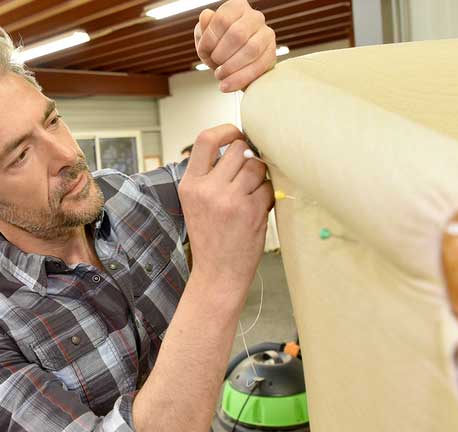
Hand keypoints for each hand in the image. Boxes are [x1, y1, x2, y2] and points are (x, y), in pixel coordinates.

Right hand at [178, 124, 273, 294]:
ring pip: (257, 166)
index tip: (236, 135)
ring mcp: (230, 200)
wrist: (217, 274)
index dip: (225, 130)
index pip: (205, 139)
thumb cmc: (210, 238)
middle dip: (248, 158)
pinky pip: (268, 188)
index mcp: (190, 185)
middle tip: (246, 176)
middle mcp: (208, 189)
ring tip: (251, 196)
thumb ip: (209, 175)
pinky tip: (256, 211)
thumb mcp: (195, 203)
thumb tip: (238, 146)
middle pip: (239, 150)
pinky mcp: (251, 211)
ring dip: (259, 177)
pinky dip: (266, 197)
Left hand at [194, 0, 276, 91]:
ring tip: (220, 75)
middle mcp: (254, 17)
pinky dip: (240, 78)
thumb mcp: (205, 37)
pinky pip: (259, 66)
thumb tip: (206, 15)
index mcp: (236, 7)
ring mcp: (266, 34)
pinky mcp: (272, 53)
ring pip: (251, 49)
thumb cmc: (218, 48)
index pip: (222, 19)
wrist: (234, 66)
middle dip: (221, 55)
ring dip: (231, 67)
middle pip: (237, 34)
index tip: (204, 52)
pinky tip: (228, 85)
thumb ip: (204, 27)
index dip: (210, 39)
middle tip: (214, 64)